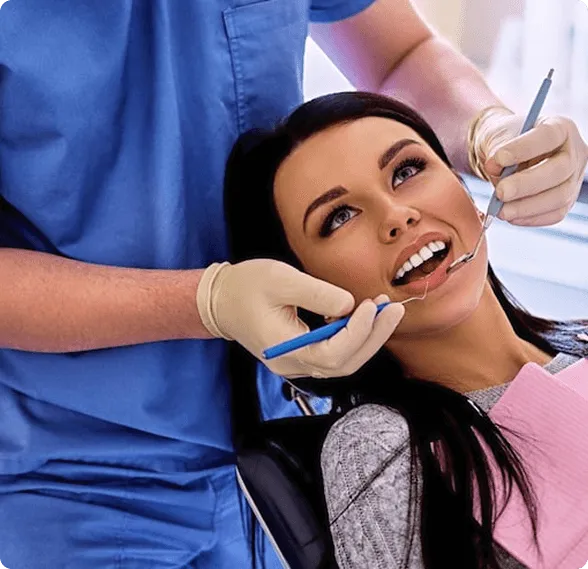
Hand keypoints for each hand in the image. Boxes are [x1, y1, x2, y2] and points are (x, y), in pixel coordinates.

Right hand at [196, 259, 404, 378]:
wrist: (220, 301)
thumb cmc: (245, 287)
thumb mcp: (280, 280)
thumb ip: (317, 293)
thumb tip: (350, 304)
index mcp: (285, 349)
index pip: (333, 353)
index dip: (359, 332)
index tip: (372, 305)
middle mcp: (293, 365)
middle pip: (344, 364)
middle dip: (373, 337)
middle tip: (393, 310)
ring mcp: (296, 363)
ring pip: (342, 362)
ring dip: (367, 338)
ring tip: (383, 311)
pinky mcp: (300, 355)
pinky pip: (334, 355)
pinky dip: (353, 338)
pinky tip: (362, 316)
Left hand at [469, 107, 587, 225]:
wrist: (507, 158)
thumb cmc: (505, 143)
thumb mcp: (497, 137)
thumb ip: (496, 149)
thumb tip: (494, 167)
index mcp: (560, 128)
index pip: (548, 136)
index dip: (524, 148)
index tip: (498, 158)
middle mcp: (573, 152)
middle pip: (559, 170)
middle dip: (527, 184)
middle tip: (501, 192)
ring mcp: (573, 178)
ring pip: (559, 197)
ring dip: (527, 207)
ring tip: (501, 210)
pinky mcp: (566, 200)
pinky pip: (554, 214)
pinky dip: (530, 218)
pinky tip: (510, 216)